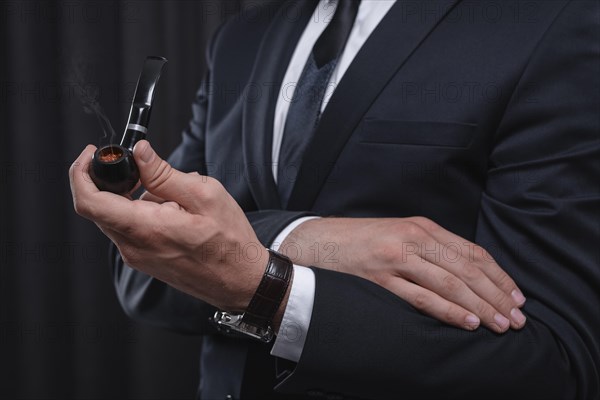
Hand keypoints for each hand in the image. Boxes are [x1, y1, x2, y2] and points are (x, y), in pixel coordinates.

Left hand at [69, 141, 271, 312]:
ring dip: (136, 198)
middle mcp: (133, 247)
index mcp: (145, 228)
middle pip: (100, 207)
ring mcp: (138, 257)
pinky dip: (144, 213)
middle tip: (145, 169)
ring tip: (176, 197)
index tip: (92, 154)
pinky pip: (130, 230)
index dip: (81, 173)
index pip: (89, 201)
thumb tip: (139, 153)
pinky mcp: (145, 261)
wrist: (240, 280)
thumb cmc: (229, 241)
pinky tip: (177, 212)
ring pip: (117, 217)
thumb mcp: (204, 195)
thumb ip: (164, 174)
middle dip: (116, 181)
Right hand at [280, 218, 526, 332]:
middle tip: (518, 317)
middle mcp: (413, 238)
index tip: (516, 296)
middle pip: (467, 268)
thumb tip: (466, 274)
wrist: (316, 241)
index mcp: (421, 227)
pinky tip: (468, 322)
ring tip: (501, 324)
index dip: (498, 276)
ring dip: (480, 305)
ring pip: (450, 283)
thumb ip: (429, 248)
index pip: (472, 252)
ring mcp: (396, 257)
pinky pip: (421, 297)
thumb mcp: (399, 234)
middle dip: (497, 295)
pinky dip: (448, 311)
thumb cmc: (360, 241)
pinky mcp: (379, 277)